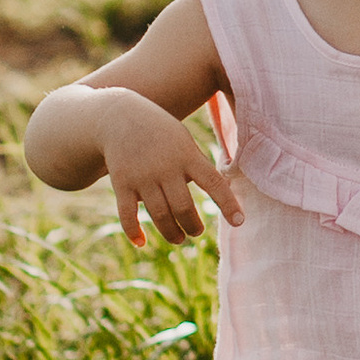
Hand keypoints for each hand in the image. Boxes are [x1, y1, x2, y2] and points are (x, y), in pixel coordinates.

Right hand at [93, 92, 242, 248]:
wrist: (121, 117)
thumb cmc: (163, 134)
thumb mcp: (185, 141)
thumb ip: (199, 167)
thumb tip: (221, 193)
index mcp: (188, 156)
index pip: (213, 183)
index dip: (228, 204)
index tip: (239, 222)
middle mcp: (166, 168)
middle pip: (183, 208)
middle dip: (193, 226)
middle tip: (196, 231)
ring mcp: (143, 177)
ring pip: (160, 215)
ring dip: (171, 233)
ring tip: (178, 238)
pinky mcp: (122, 183)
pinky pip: (128, 214)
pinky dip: (133, 231)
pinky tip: (141, 242)